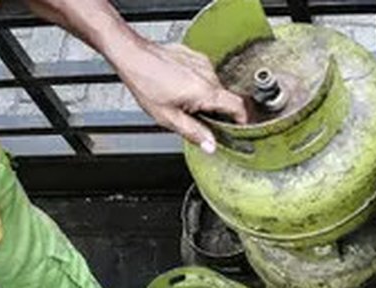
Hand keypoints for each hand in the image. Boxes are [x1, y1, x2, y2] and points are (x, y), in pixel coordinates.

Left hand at [112, 39, 247, 152]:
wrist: (132, 54)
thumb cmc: (145, 82)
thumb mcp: (168, 117)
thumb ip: (193, 133)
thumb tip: (211, 146)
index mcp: (205, 91)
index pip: (239, 107)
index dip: (243, 120)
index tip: (241, 129)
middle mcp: (208, 74)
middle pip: (225, 98)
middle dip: (215, 111)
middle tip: (196, 118)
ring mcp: (203, 63)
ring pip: (213, 87)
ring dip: (204, 97)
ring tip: (181, 100)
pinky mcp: (195, 56)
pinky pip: (204, 75)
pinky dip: (196, 83)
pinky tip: (178, 85)